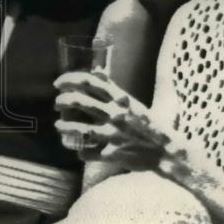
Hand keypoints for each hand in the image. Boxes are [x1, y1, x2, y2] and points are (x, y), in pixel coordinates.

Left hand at [54, 70, 172, 171]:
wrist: (167, 152)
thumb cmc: (150, 125)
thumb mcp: (133, 102)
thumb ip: (114, 87)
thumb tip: (96, 70)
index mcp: (121, 99)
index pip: (90, 82)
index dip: (70, 80)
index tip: (58, 83)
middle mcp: (115, 114)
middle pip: (80, 102)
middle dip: (62, 101)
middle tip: (57, 103)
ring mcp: (113, 135)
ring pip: (80, 128)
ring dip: (64, 125)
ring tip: (58, 124)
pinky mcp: (112, 153)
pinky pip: (89, 153)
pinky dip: (80, 152)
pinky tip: (77, 150)